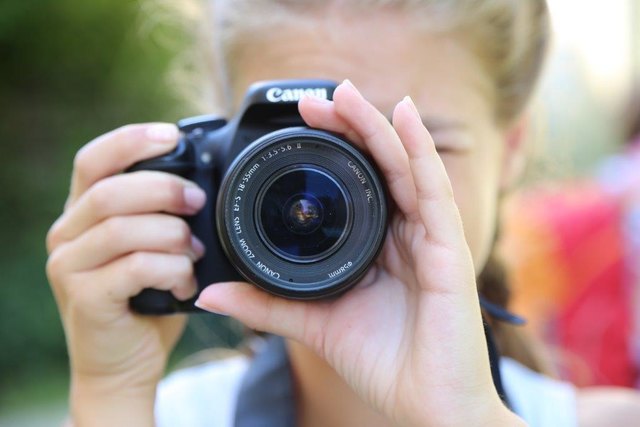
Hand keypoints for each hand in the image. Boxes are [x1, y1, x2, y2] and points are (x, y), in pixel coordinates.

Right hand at [46, 123, 205, 424]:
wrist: (123, 362)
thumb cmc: (145, 300)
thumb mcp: (152, 248)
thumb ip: (161, 216)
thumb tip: (204, 184)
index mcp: (83, 214)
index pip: (93, 160)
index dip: (131, 140)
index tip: (172, 135)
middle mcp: (67, 234)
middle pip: (110, 190)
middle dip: (164, 189)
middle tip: (197, 203)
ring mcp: (69, 267)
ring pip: (123, 227)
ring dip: (171, 235)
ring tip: (194, 253)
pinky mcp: (85, 298)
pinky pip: (134, 267)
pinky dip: (170, 269)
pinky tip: (185, 281)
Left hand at [195, 81, 521, 425]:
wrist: (425, 406)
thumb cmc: (382, 363)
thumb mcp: (314, 323)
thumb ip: (266, 304)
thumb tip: (210, 291)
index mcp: (379, 247)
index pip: (359, 185)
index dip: (333, 151)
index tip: (299, 125)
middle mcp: (406, 235)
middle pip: (380, 167)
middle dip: (350, 128)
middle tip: (318, 98)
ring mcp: (430, 239)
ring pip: (405, 168)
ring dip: (377, 127)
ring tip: (348, 93)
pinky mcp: (449, 250)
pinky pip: (434, 191)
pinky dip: (420, 150)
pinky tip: (403, 116)